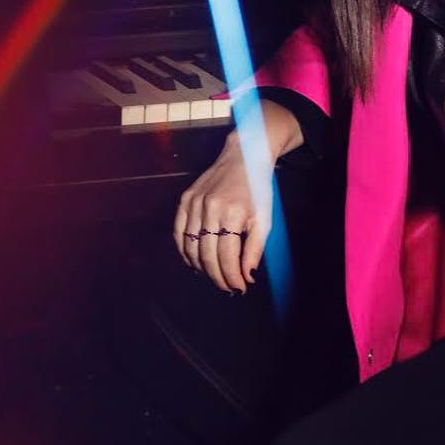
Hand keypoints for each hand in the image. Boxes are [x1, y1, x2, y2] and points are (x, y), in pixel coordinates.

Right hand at [173, 131, 271, 293]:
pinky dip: (185, 251)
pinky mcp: (185, 200)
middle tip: (228, 287)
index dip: (231, 277)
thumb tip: (246, 277)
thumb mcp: (265, 219)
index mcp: (233, 213)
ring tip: (214, 276)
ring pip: (190, 247)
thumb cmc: (257, 189)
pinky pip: (179, 233)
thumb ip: (255, 249)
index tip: (239, 288)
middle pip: (207, 255)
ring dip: (201, 267)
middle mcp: (210, 208)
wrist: (243, 157)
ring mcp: (194, 203)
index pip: (227, 256)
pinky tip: (196, 261)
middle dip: (217, 277)